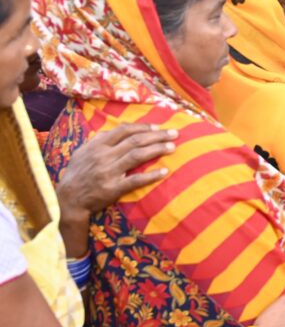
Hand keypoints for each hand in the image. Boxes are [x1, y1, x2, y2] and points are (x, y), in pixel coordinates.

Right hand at [57, 123, 177, 221]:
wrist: (67, 199)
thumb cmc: (77, 174)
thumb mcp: (82, 152)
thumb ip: (99, 140)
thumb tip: (117, 130)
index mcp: (97, 145)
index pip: (124, 130)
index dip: (143, 127)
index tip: (158, 127)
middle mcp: (103, 156)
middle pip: (135, 141)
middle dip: (157, 136)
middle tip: (174, 133)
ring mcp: (108, 172)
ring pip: (137, 156)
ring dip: (157, 149)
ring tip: (173, 147)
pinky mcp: (112, 188)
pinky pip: (135, 180)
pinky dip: (151, 175)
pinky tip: (164, 171)